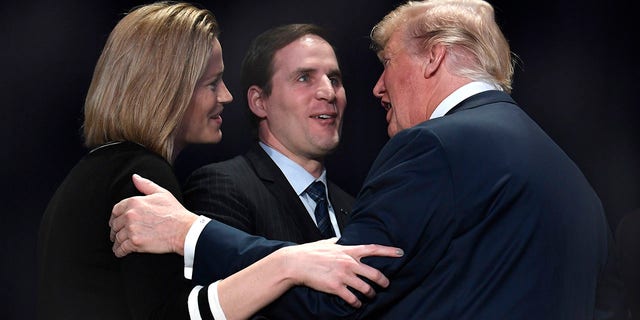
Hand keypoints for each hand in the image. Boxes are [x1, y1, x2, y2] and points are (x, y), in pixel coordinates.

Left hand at [109, 174, 197, 256]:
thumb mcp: (161, 193)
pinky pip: (121, 249)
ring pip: (117, 237)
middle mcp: (129, 215)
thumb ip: (146, 185)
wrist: (183, 229)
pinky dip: (119, 251)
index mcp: (134, 202)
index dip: (114, 217)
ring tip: (118, 245)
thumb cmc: (175, 212)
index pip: (116, 210)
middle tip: (116, 234)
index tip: (115, 222)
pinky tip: (120, 252)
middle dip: (115, 230)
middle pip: (115, 224)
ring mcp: (131, 229)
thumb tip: (134, 177)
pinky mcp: (135, 243)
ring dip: (116, 242)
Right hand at [280, 238, 402, 306]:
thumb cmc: (309, 252)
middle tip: (386, 285)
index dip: (388, 251)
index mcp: (348, 250)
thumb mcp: (326, 243)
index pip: (373, 249)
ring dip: (370, 294)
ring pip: (366, 288)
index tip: (400, 252)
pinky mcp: (336, 287)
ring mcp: (343, 275)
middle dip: (383, 281)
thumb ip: (335, 242)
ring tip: (370, 297)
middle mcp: (348, 263)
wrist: (296, 263)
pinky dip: (357, 303)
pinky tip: (356, 304)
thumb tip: (338, 239)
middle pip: (374, 273)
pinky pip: (352, 298)